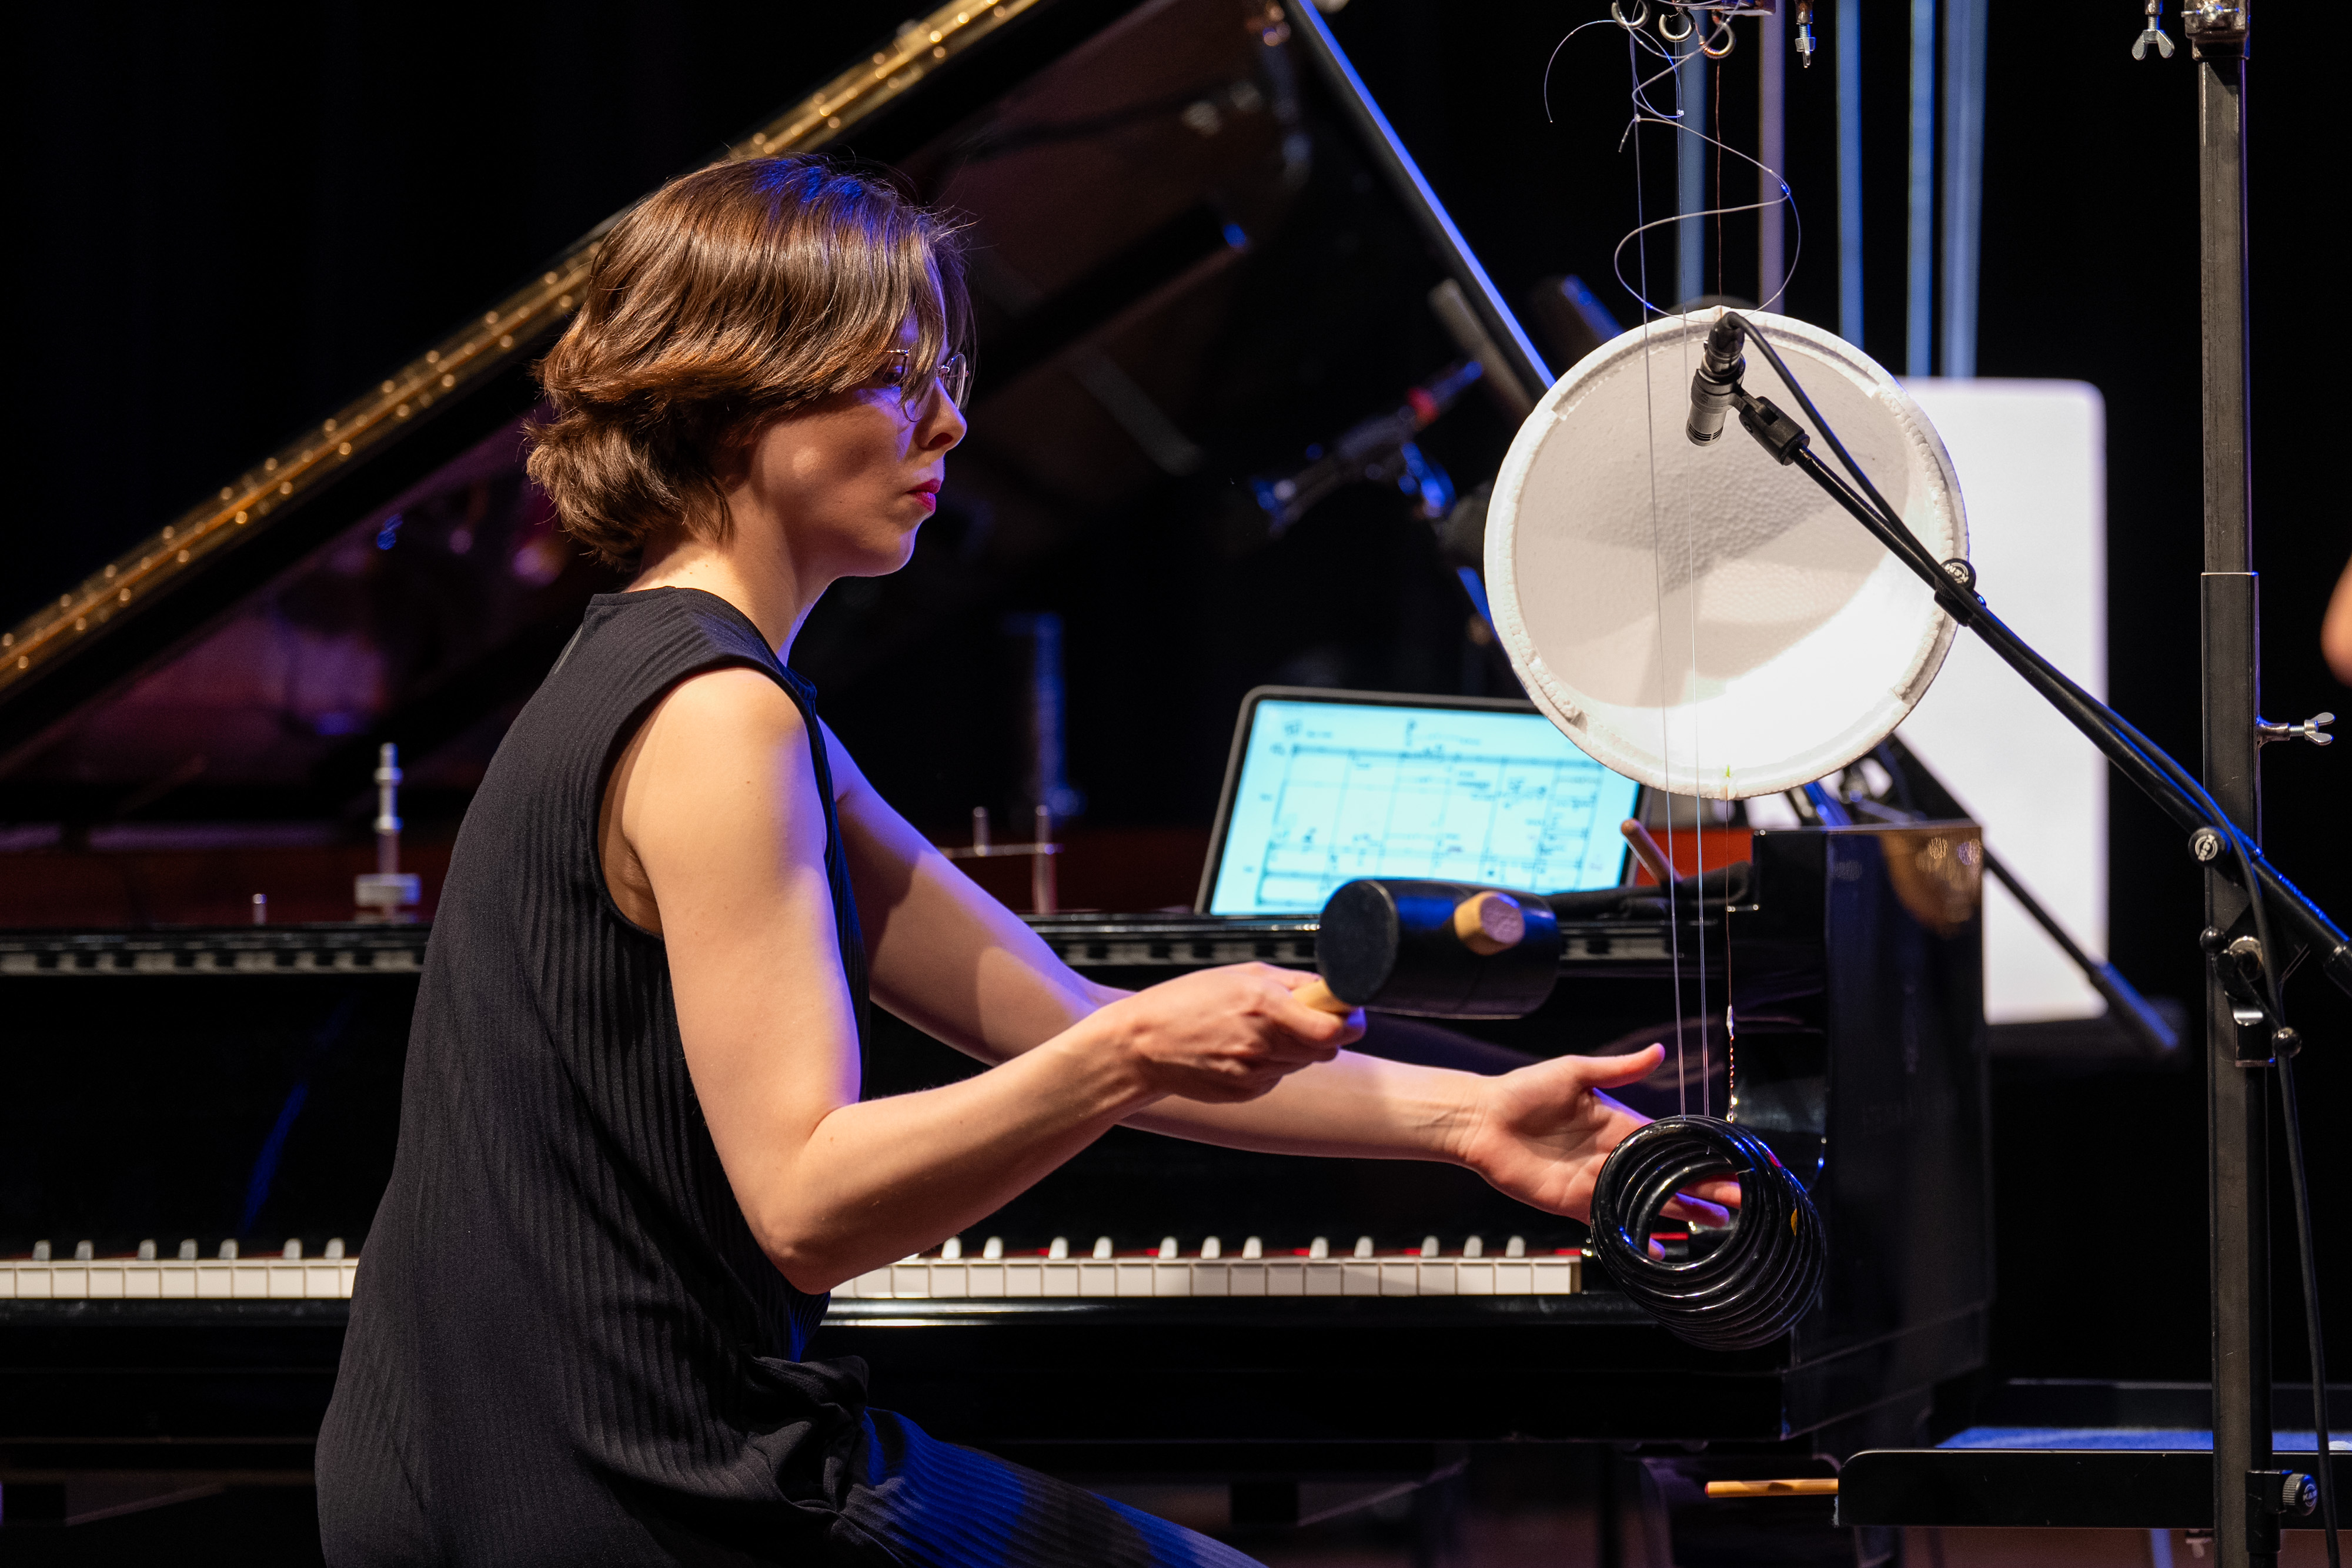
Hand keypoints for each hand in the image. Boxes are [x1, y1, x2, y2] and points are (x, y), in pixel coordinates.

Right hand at [1092, 964, 1360, 1104]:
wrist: (1140, 1045)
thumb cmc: (1187, 1001)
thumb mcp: (1240, 973)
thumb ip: (1291, 982)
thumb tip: (1330, 990)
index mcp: (1264, 1003)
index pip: (1334, 1027)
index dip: (1348, 1019)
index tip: (1346, 1010)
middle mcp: (1262, 1041)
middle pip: (1327, 1046)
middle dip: (1321, 1030)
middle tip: (1295, 1016)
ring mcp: (1254, 1071)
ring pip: (1303, 1062)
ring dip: (1292, 1047)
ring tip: (1254, 1030)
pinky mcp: (1245, 1092)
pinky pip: (1277, 1077)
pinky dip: (1269, 1065)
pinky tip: (1238, 1050)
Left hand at [1456, 1044, 1740, 1223]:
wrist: (1481, 1120)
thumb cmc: (1523, 1091)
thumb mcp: (1575, 1071)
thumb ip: (1618, 1068)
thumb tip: (1658, 1049)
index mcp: (1619, 1124)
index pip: (1670, 1142)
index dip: (1699, 1152)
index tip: (1732, 1160)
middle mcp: (1614, 1156)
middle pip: (1668, 1176)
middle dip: (1704, 1187)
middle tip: (1740, 1200)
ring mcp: (1597, 1182)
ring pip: (1650, 1201)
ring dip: (1682, 1211)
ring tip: (1718, 1222)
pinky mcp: (1576, 1204)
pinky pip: (1613, 1223)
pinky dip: (1637, 1237)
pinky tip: (1662, 1251)